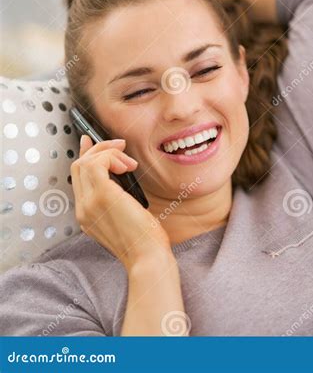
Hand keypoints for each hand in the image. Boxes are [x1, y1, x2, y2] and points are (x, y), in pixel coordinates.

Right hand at [71, 135, 172, 270]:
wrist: (148, 257)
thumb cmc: (144, 240)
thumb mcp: (125, 216)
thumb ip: (117, 198)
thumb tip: (121, 173)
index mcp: (87, 214)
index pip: (77, 178)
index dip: (85, 156)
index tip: (91, 141)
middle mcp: (83, 209)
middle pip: (78, 166)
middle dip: (98, 149)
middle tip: (120, 146)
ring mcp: (89, 203)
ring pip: (85, 161)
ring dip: (108, 153)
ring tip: (129, 163)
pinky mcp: (102, 195)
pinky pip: (98, 163)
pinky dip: (112, 157)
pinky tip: (127, 166)